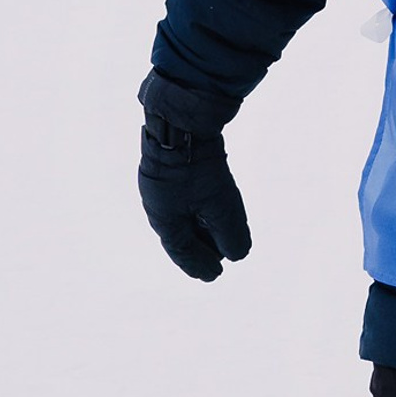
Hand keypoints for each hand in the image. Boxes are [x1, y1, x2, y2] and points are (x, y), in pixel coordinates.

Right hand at [138, 111, 252, 281]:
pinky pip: (181, 199)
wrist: (180, 121)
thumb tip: (237, 255)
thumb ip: (229, 233)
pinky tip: (206, 207)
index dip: (200, 264)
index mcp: (165, 220)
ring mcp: (161, 187)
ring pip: (180, 217)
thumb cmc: (197, 167)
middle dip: (199, 250)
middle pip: (180, 236)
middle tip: (217, 262)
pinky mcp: (169, 169)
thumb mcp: (220, 204)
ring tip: (216, 238)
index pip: (183, 251)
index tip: (214, 275)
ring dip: (199, 230)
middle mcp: (158, 205)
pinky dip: (196, 210)